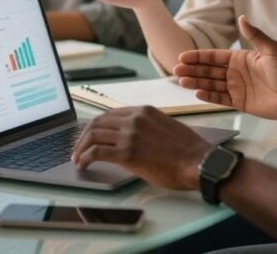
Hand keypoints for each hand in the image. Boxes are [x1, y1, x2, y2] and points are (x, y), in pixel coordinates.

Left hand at [72, 106, 210, 189]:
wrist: (199, 162)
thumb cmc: (187, 150)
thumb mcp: (165, 127)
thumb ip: (147, 127)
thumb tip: (132, 137)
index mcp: (143, 111)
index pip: (109, 114)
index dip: (96, 126)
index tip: (90, 136)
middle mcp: (134, 119)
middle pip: (97, 123)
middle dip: (84, 136)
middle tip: (78, 149)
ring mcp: (130, 135)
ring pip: (93, 136)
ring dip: (81, 148)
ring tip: (78, 159)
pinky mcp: (128, 153)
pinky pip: (97, 152)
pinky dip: (85, 158)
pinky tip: (83, 165)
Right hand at [174, 15, 276, 121]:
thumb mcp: (272, 50)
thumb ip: (255, 35)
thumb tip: (241, 18)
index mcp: (240, 58)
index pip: (214, 56)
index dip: (198, 56)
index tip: (183, 56)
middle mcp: (235, 73)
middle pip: (208, 70)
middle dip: (192, 69)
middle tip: (175, 69)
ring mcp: (236, 88)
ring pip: (211, 84)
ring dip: (196, 81)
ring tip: (181, 80)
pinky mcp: (239, 103)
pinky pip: (220, 99)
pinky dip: (208, 96)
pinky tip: (197, 92)